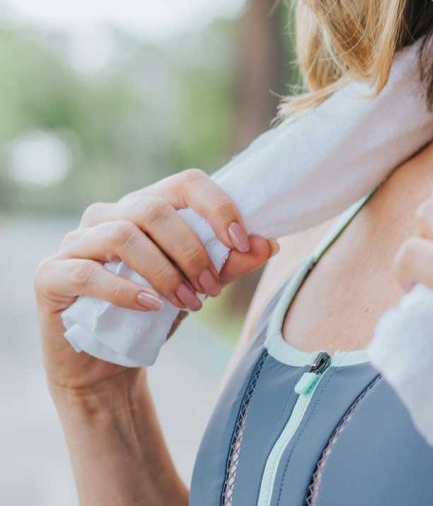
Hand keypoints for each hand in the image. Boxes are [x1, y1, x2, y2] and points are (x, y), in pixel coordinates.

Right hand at [35, 168, 278, 395]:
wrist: (107, 362)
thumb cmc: (156, 311)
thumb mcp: (199, 284)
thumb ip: (231, 262)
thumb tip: (268, 243)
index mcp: (147, 204)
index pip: (186, 182)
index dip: (217, 206)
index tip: (241, 241)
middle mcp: (109, 213)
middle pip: (156, 209)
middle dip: (193, 251)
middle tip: (211, 290)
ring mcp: (76, 241)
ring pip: (124, 235)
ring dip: (165, 272)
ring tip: (188, 303)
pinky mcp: (51, 274)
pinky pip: (88, 271)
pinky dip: (124, 289)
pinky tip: (150, 307)